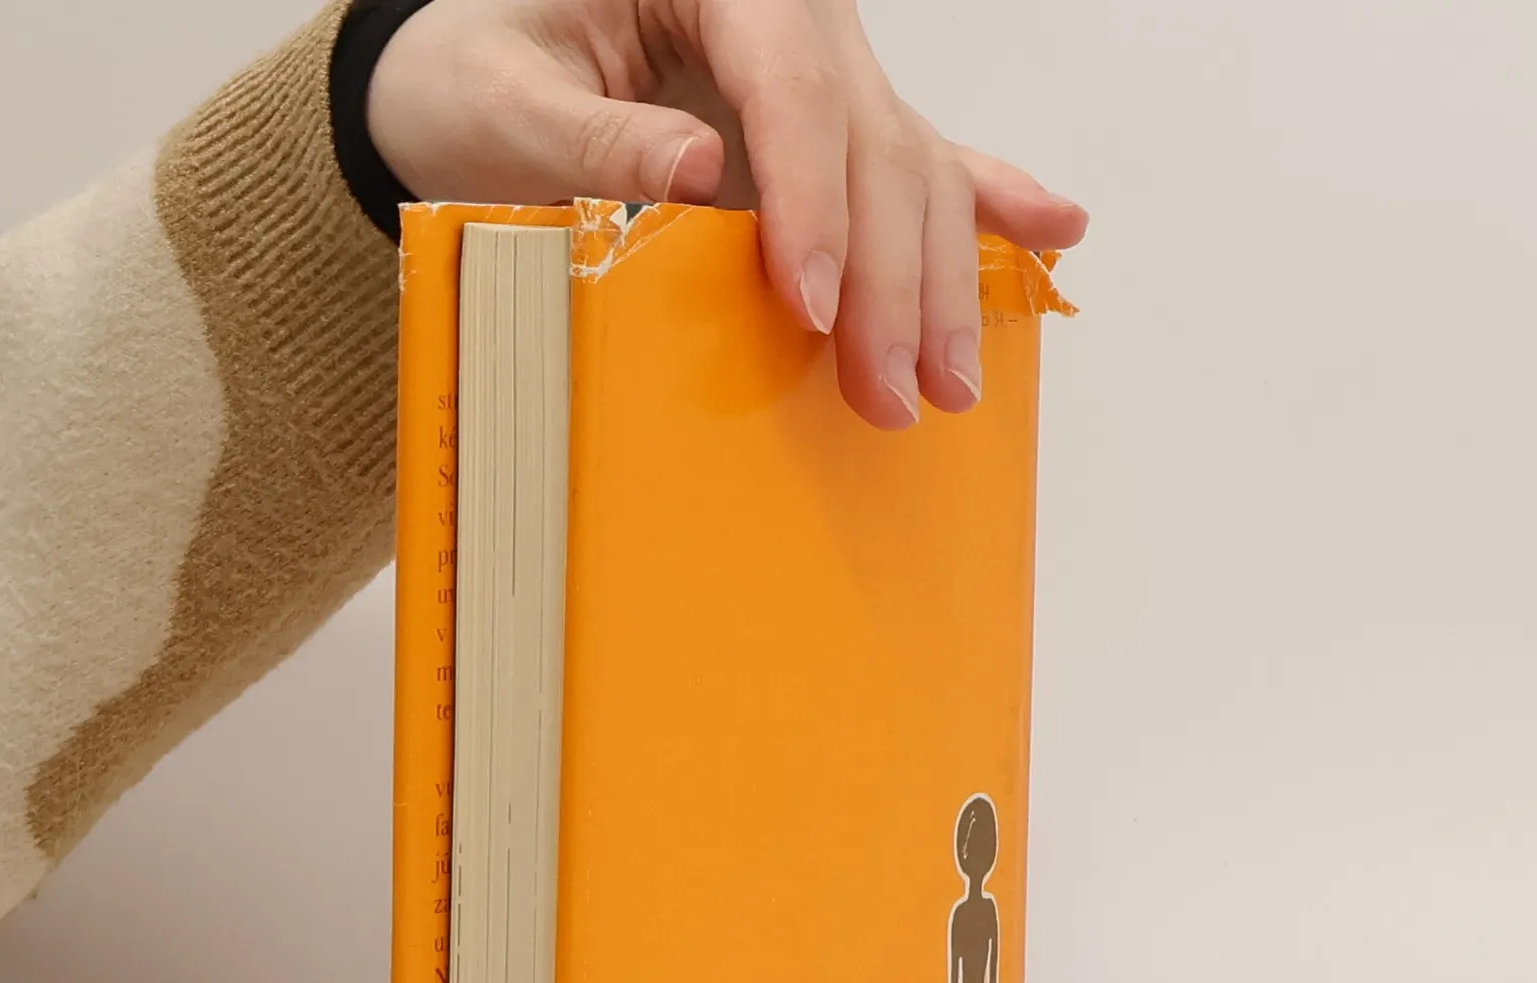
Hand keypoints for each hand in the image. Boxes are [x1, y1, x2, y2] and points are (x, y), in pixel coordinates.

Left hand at [367, 0, 1088, 431]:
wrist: (476, 57)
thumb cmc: (477, 67)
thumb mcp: (501, 98)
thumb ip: (593, 137)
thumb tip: (699, 177)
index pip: (791, 85)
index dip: (814, 201)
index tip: (813, 305)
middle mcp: (791, 11)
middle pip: (872, 140)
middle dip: (891, 276)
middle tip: (891, 391)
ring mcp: (822, 63)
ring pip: (913, 165)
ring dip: (942, 280)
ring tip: (951, 383)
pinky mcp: (828, 119)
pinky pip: (921, 156)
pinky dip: (991, 199)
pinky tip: (1059, 229)